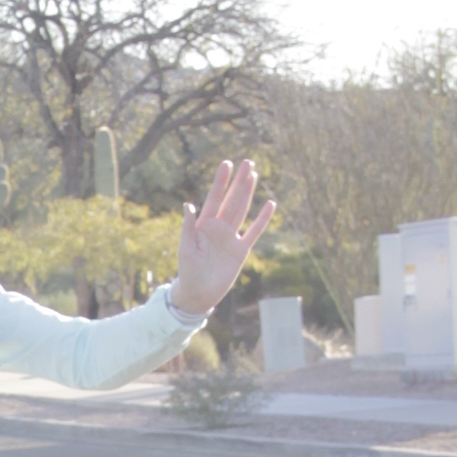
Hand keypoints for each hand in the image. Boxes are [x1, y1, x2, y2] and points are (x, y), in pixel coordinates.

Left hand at [169, 157, 276, 317]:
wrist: (198, 293)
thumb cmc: (187, 271)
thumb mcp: (186, 249)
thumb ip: (188, 227)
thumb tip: (188, 205)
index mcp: (204, 225)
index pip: (214, 198)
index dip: (220, 182)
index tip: (226, 164)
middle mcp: (219, 227)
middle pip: (231, 200)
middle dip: (238, 181)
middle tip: (247, 162)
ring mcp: (231, 237)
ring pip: (242, 210)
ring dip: (248, 193)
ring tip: (254, 175)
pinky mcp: (241, 250)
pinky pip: (254, 232)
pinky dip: (262, 219)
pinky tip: (270, 204)